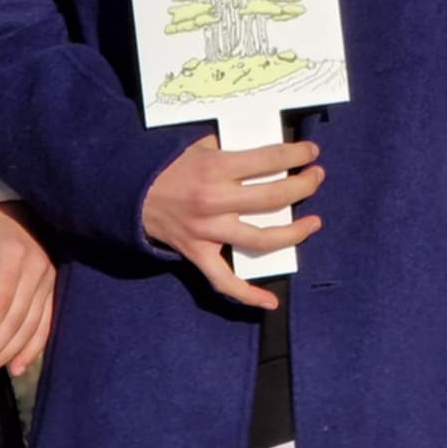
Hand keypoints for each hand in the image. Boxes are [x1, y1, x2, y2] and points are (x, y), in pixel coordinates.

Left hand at [0, 201, 54, 376]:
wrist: (26, 211)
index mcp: (15, 257)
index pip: (1, 302)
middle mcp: (38, 271)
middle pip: (17, 319)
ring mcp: (50, 282)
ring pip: (31, 325)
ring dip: (9, 352)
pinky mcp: (55, 291)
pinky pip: (47, 324)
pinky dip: (33, 349)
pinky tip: (17, 367)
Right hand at [141, 134, 323, 306]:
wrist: (129, 195)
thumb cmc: (169, 167)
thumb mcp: (198, 145)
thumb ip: (230, 145)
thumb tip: (264, 147)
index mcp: (216, 168)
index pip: (268, 160)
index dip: (296, 155)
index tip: (312, 153)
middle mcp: (215, 201)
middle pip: (273, 197)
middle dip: (303, 186)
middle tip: (317, 178)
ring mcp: (208, 231)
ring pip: (261, 238)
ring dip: (293, 233)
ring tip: (314, 222)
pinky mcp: (198, 255)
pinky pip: (224, 281)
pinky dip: (247, 295)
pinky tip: (271, 302)